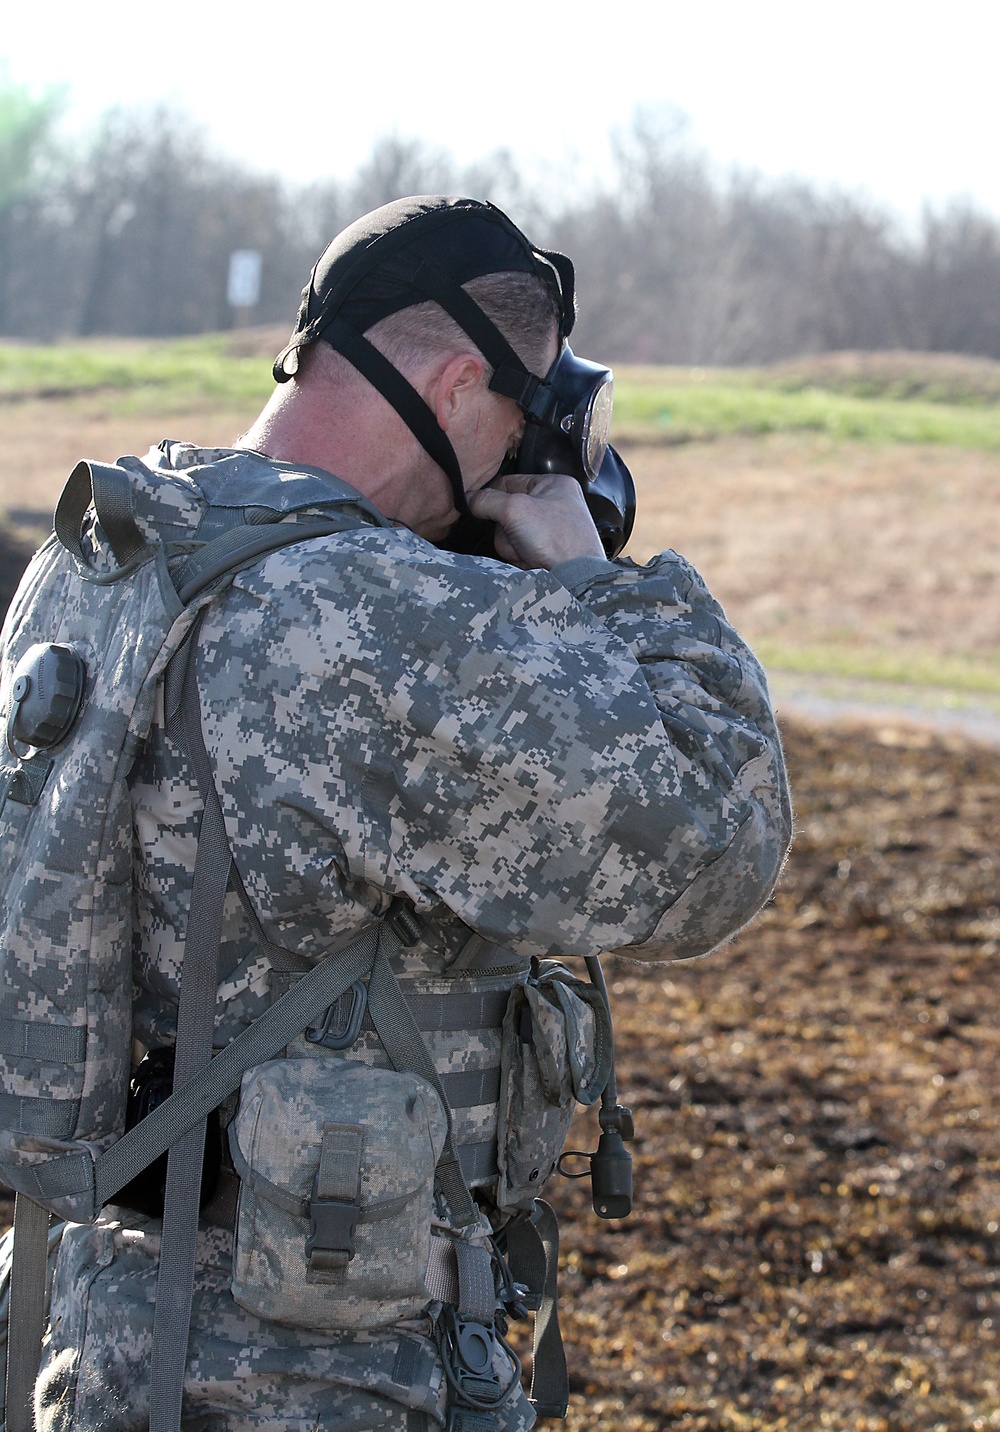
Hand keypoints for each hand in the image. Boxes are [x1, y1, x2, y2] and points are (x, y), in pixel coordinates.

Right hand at [467, 473, 606, 568]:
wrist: (575, 581)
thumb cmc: (559, 541)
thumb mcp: (515, 510)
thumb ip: (487, 500)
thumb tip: (468, 499)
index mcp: (554, 485)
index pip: (509, 481)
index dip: (492, 495)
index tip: (477, 506)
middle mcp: (553, 505)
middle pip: (506, 512)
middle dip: (506, 530)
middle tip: (519, 536)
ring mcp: (549, 531)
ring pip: (509, 534)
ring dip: (512, 546)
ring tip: (528, 552)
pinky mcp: (546, 553)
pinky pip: (518, 551)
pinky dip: (520, 558)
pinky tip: (532, 562)